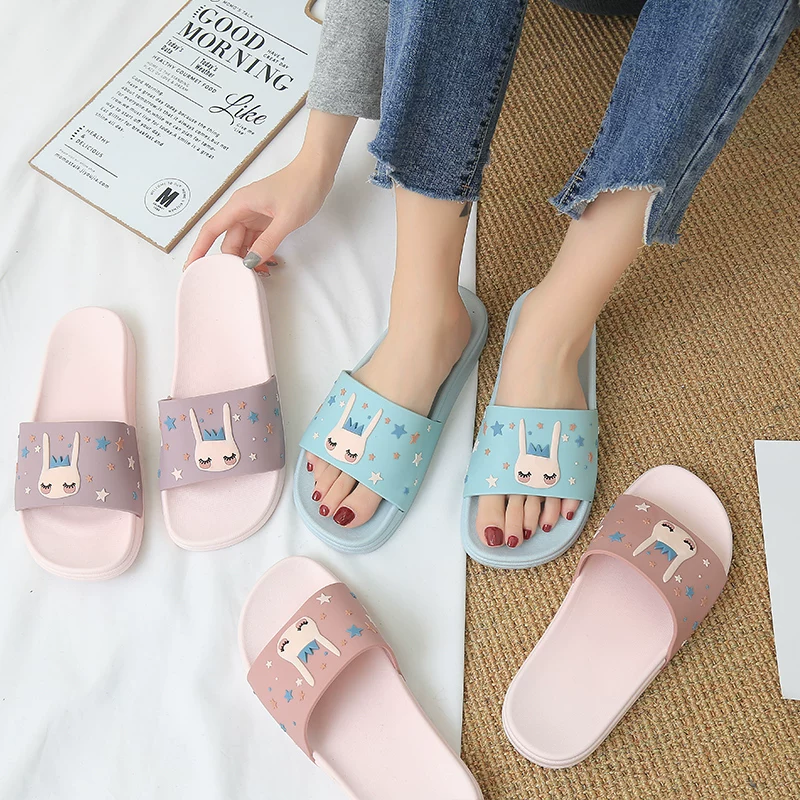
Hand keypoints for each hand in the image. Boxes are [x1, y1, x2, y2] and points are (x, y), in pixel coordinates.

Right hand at [185, 109, 356, 271]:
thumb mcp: (285, 220)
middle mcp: (242, 210)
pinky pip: (255, 240)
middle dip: (235, 261)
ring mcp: (253, 215)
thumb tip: (250, 262)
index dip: (199, 250)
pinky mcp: (264, 219)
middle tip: (248, 279)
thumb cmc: (301, 187)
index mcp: (239, 205)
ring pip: (242, 243)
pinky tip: (269, 261)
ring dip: (249, 259)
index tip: (191, 268)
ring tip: (264, 272)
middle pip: (228, 242)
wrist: (316, 172)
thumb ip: (267, 242)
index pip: (211, 230)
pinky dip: (260, 252)